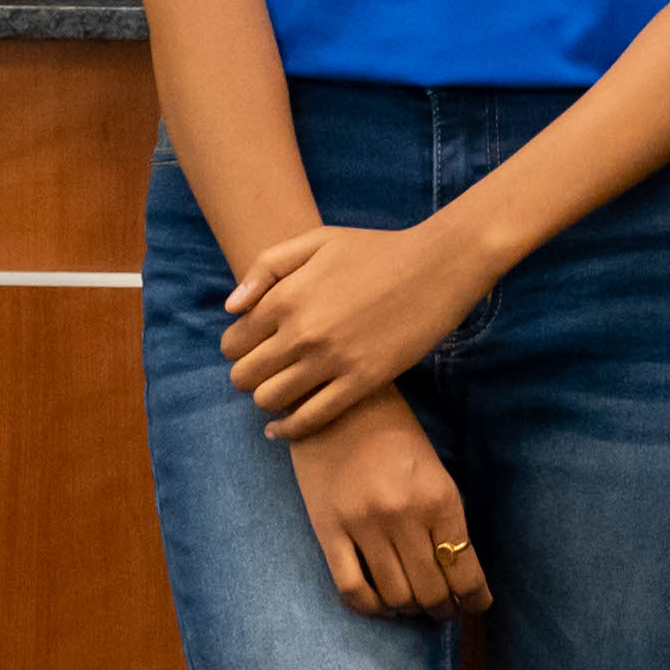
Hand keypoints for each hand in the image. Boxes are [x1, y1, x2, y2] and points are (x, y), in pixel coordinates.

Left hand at [225, 221, 489, 436]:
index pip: (233, 342)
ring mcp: (331, 361)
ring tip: (283, 388)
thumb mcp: (319, 240)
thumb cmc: (378, 249)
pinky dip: (289, 429)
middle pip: (244, 377)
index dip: (237, 347)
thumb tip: (231, 308)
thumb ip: (267, 267)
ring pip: (270, 401)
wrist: (438, 266)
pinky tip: (284, 427)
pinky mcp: (360, 382)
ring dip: (269, 399)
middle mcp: (301, 333)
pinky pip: (309, 420)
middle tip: (268, 369)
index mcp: (286, 297)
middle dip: (249, 375)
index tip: (253, 347)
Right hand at [285, 390, 490, 621]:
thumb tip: (453, 565)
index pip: (463, 567)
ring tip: (413, 607)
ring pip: (393, 595)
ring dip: (408, 610)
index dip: (474, 596)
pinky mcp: (328, 532)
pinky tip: (379, 605)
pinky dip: (369, 608)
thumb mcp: (434, 468)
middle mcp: (404, 517)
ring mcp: (364, 527)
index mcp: (439, 497)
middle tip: (444, 611)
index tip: (478, 604)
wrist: (339, 405)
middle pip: (429, 589)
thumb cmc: (394, 432)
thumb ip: (444, 515)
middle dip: (442, 609)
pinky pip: (351, 588)